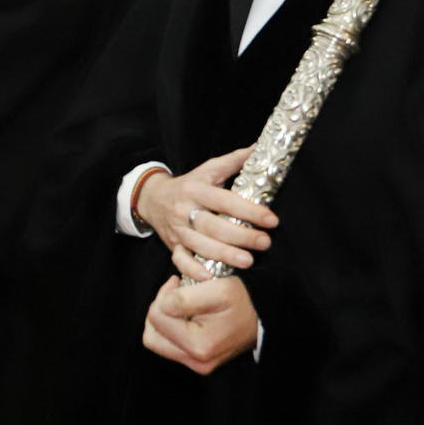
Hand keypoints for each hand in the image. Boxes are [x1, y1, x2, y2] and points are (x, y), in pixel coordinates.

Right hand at [134, 147, 276, 271]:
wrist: (152, 197)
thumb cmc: (188, 185)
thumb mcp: (208, 169)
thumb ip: (234, 161)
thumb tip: (260, 147)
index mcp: (196, 190)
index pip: (225, 200)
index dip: (249, 210)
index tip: (271, 220)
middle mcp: (185, 210)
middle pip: (213, 225)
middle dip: (240, 236)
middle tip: (264, 242)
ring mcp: (178, 229)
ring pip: (199, 244)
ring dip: (223, 255)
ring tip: (247, 261)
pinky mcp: (173, 245)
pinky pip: (181, 260)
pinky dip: (193, 269)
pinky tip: (211, 276)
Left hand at [143, 275, 258, 375]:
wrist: (266, 316)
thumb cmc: (243, 300)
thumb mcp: (217, 290)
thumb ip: (184, 299)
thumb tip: (162, 306)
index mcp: (198, 345)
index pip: (155, 318)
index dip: (162, 295)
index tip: (176, 281)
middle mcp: (196, 362)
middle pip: (152, 336)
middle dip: (157, 310)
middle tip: (173, 292)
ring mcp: (198, 365)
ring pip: (159, 342)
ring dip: (163, 319)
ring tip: (179, 301)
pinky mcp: (200, 362)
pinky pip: (172, 345)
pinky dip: (172, 328)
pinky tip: (186, 313)